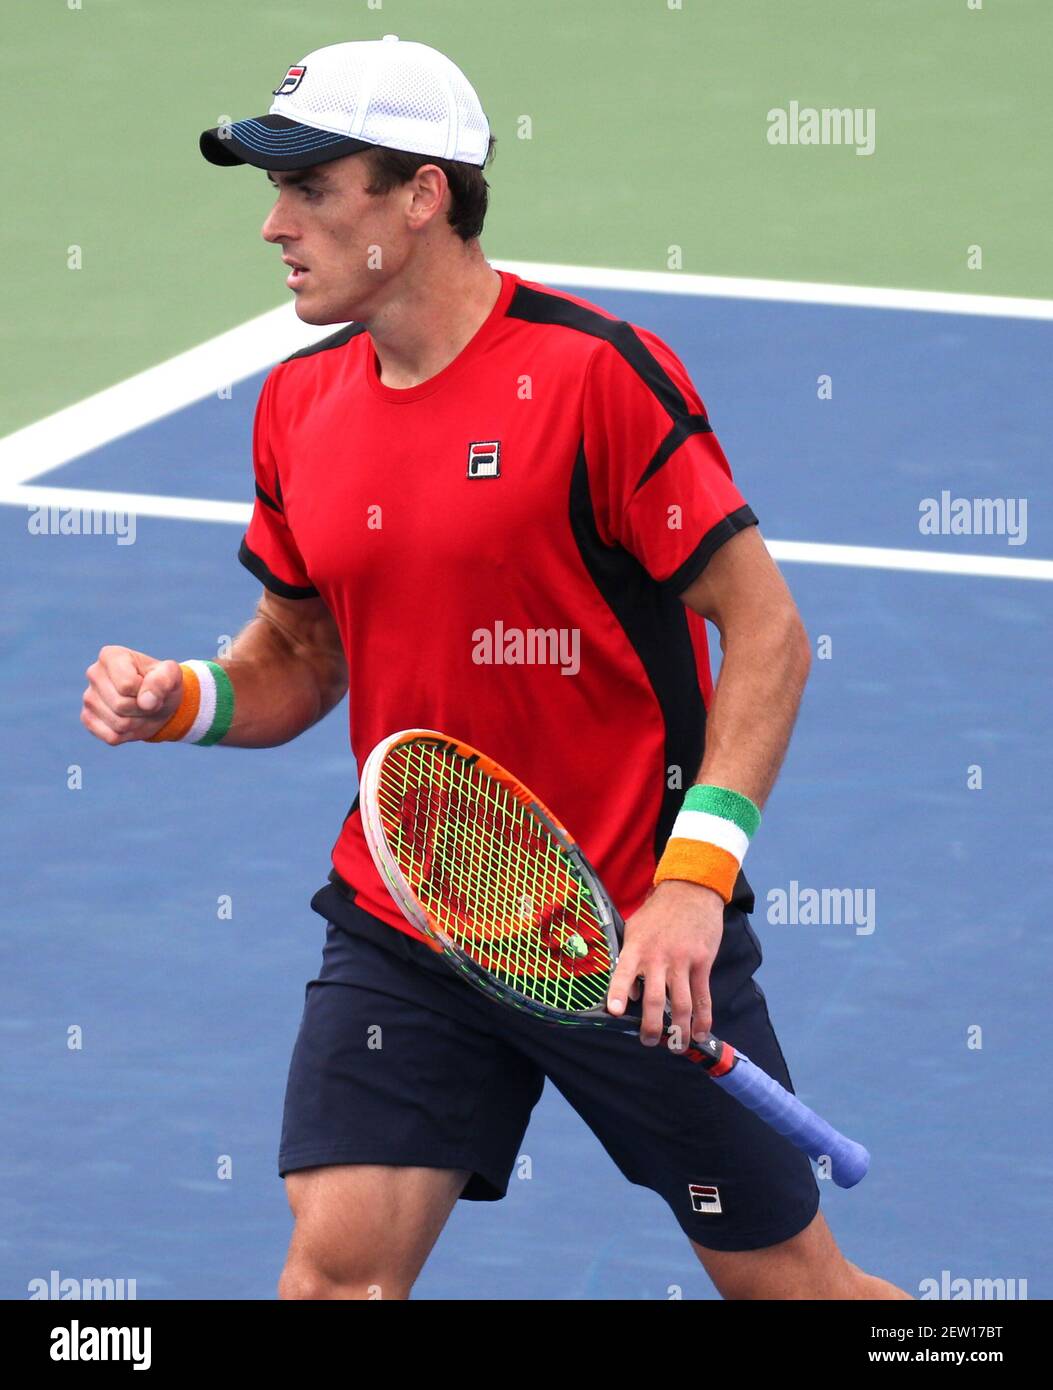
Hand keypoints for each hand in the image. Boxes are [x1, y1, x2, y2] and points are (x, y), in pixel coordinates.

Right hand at [81, 646, 182, 744]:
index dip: (147, 691)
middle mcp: (94, 673)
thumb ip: (164, 680)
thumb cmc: (162, 684)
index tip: (151, 685)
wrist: (157, 702)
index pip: (127, 685)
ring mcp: (89, 697)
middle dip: (143, 709)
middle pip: (121, 705)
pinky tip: (130, 721)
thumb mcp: (172, 676)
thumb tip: (146, 702)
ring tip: (140, 710)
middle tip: (148, 701)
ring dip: (138, 723)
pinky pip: (111, 737)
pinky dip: (128, 735)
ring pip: (118, 724)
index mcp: (111, 656)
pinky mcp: (87, 718)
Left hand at [607, 879, 724, 1049]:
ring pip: (681, 1004)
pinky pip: (703, 997)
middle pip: (654, 999)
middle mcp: (658, 957)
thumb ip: (629, 960)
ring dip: (679, 1030)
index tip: (615, 1012)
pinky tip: (699, 1033)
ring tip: (676, 1046)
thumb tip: (632, 994)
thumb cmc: (658, 912)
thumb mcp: (634, 929)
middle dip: (651, 1026)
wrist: (690, 890)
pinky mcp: (702, 963)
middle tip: (648, 1042)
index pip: (623, 973)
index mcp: (636, 948)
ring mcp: (682, 961)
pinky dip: (702, 1019)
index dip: (619, 993)